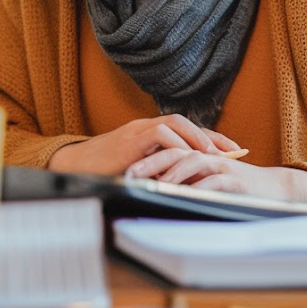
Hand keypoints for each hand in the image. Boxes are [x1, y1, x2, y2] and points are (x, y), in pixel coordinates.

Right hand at [47, 114, 239, 175]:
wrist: (73, 168)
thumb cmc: (105, 172)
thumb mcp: (139, 171)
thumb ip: (160, 172)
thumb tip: (188, 185)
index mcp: (150, 133)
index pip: (186, 130)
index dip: (211, 138)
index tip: (233, 150)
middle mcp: (145, 127)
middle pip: (184, 122)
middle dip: (210, 135)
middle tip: (231, 151)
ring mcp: (136, 131)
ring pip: (173, 123)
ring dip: (195, 138)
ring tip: (211, 154)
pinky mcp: (128, 140)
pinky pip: (157, 133)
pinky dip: (174, 143)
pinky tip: (186, 156)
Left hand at [126, 149, 306, 204]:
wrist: (272, 189)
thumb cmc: (236, 189)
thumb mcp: (207, 184)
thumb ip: (186, 184)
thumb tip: (156, 194)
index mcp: (198, 157)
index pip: (169, 151)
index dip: (147, 159)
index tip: (126, 171)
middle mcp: (208, 157)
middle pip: (177, 151)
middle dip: (152, 162)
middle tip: (132, 173)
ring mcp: (222, 167)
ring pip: (194, 161)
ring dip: (174, 172)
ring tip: (157, 184)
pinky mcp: (236, 180)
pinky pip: (216, 181)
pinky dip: (201, 187)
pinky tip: (188, 195)